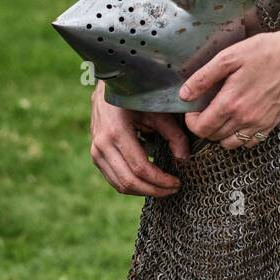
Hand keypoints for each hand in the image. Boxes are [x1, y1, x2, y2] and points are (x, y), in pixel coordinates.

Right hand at [90, 80, 188, 195]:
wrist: (107, 88)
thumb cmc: (135, 97)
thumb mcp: (156, 111)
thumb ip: (173, 134)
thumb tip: (184, 158)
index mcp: (116, 132)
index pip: (140, 168)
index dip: (160, 180)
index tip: (177, 182)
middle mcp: (102, 145)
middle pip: (129, 181)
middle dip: (154, 190)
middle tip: (173, 189)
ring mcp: (95, 152)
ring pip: (119, 185)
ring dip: (143, 191)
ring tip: (163, 188)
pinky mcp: (95, 156)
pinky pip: (114, 179)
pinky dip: (132, 185)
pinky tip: (149, 181)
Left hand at [179, 32, 279, 149]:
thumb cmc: (264, 52)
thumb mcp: (228, 57)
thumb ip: (203, 77)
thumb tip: (184, 94)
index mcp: (230, 102)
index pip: (201, 128)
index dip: (191, 122)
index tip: (192, 110)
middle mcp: (244, 118)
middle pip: (214, 137)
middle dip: (204, 126)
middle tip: (205, 110)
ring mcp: (260, 124)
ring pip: (231, 144)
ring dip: (220, 134)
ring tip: (221, 117)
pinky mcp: (272, 124)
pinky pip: (250, 142)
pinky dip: (240, 138)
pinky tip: (239, 122)